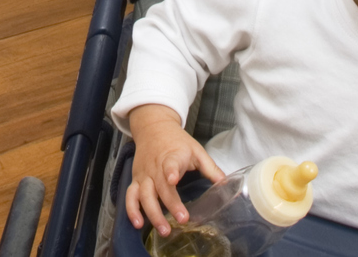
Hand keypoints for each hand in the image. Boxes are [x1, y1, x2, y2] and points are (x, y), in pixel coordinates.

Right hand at [123, 105, 225, 237]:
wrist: (153, 127)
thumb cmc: (177, 141)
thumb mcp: (196, 150)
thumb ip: (211, 168)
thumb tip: (227, 184)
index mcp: (172, 156)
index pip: (171, 163)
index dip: (171, 171)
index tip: (173, 179)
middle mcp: (155, 167)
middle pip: (160, 187)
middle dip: (170, 204)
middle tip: (182, 219)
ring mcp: (144, 174)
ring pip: (144, 195)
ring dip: (152, 213)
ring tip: (164, 229)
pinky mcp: (136, 180)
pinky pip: (130, 196)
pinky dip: (131, 210)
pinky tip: (138, 224)